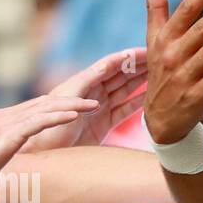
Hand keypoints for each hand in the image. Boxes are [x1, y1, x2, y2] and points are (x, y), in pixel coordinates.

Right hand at [0, 94, 99, 189]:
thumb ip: (9, 163)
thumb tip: (22, 174)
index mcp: (3, 124)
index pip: (37, 111)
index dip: (60, 108)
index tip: (81, 108)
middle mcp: (5, 119)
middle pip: (45, 105)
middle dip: (71, 101)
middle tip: (96, 101)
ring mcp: (5, 125)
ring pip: (45, 109)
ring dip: (72, 106)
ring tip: (94, 105)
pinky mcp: (6, 137)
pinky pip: (37, 123)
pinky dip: (57, 118)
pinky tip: (75, 116)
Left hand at [21, 47, 148, 151]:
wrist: (43, 152)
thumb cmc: (48, 125)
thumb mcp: (64, 101)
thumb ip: (83, 85)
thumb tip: (104, 74)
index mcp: (83, 83)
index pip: (110, 65)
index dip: (128, 57)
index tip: (146, 50)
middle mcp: (93, 92)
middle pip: (120, 74)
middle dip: (138, 65)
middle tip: (159, 58)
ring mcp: (100, 108)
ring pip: (125, 90)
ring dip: (141, 81)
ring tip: (159, 74)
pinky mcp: (104, 124)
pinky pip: (125, 109)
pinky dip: (138, 103)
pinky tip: (151, 97)